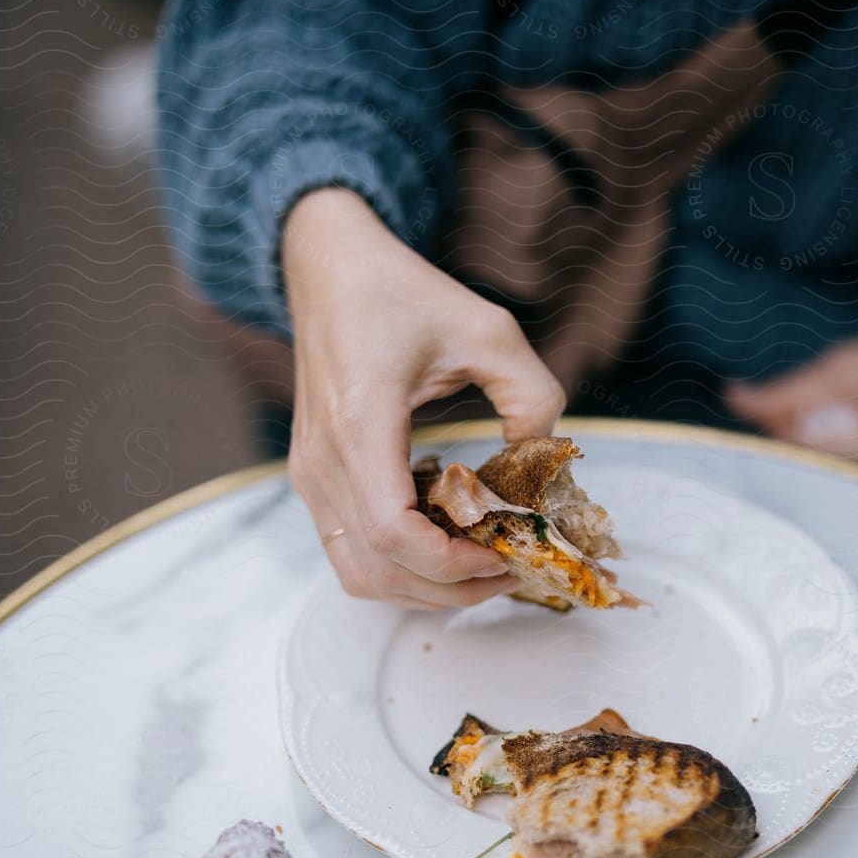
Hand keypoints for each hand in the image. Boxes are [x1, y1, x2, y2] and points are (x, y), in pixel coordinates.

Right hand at [284, 188, 564, 605]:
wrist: (327, 267)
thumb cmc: (401, 292)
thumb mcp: (488, 328)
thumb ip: (533, 392)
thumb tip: (547, 457)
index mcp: (359, 423)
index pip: (393, 532)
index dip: (451, 564)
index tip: (503, 554)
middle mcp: (322, 461)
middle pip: (377, 571)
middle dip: (448, 590)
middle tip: (507, 572)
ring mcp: (309, 475)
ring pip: (358, 573)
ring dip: (421, 588)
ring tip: (479, 567)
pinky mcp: (311, 478)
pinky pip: (349, 550)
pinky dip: (398, 566)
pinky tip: (444, 540)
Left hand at [723, 283, 857, 491]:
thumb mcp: (846, 366)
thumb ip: (787, 394)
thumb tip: (733, 400)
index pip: (806, 458)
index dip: (770, 445)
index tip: (745, 435)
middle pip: (822, 483)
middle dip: (793, 461)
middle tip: (774, 441)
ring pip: (842, 494)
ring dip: (818, 472)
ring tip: (819, 445)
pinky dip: (846, 478)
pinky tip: (843, 456)